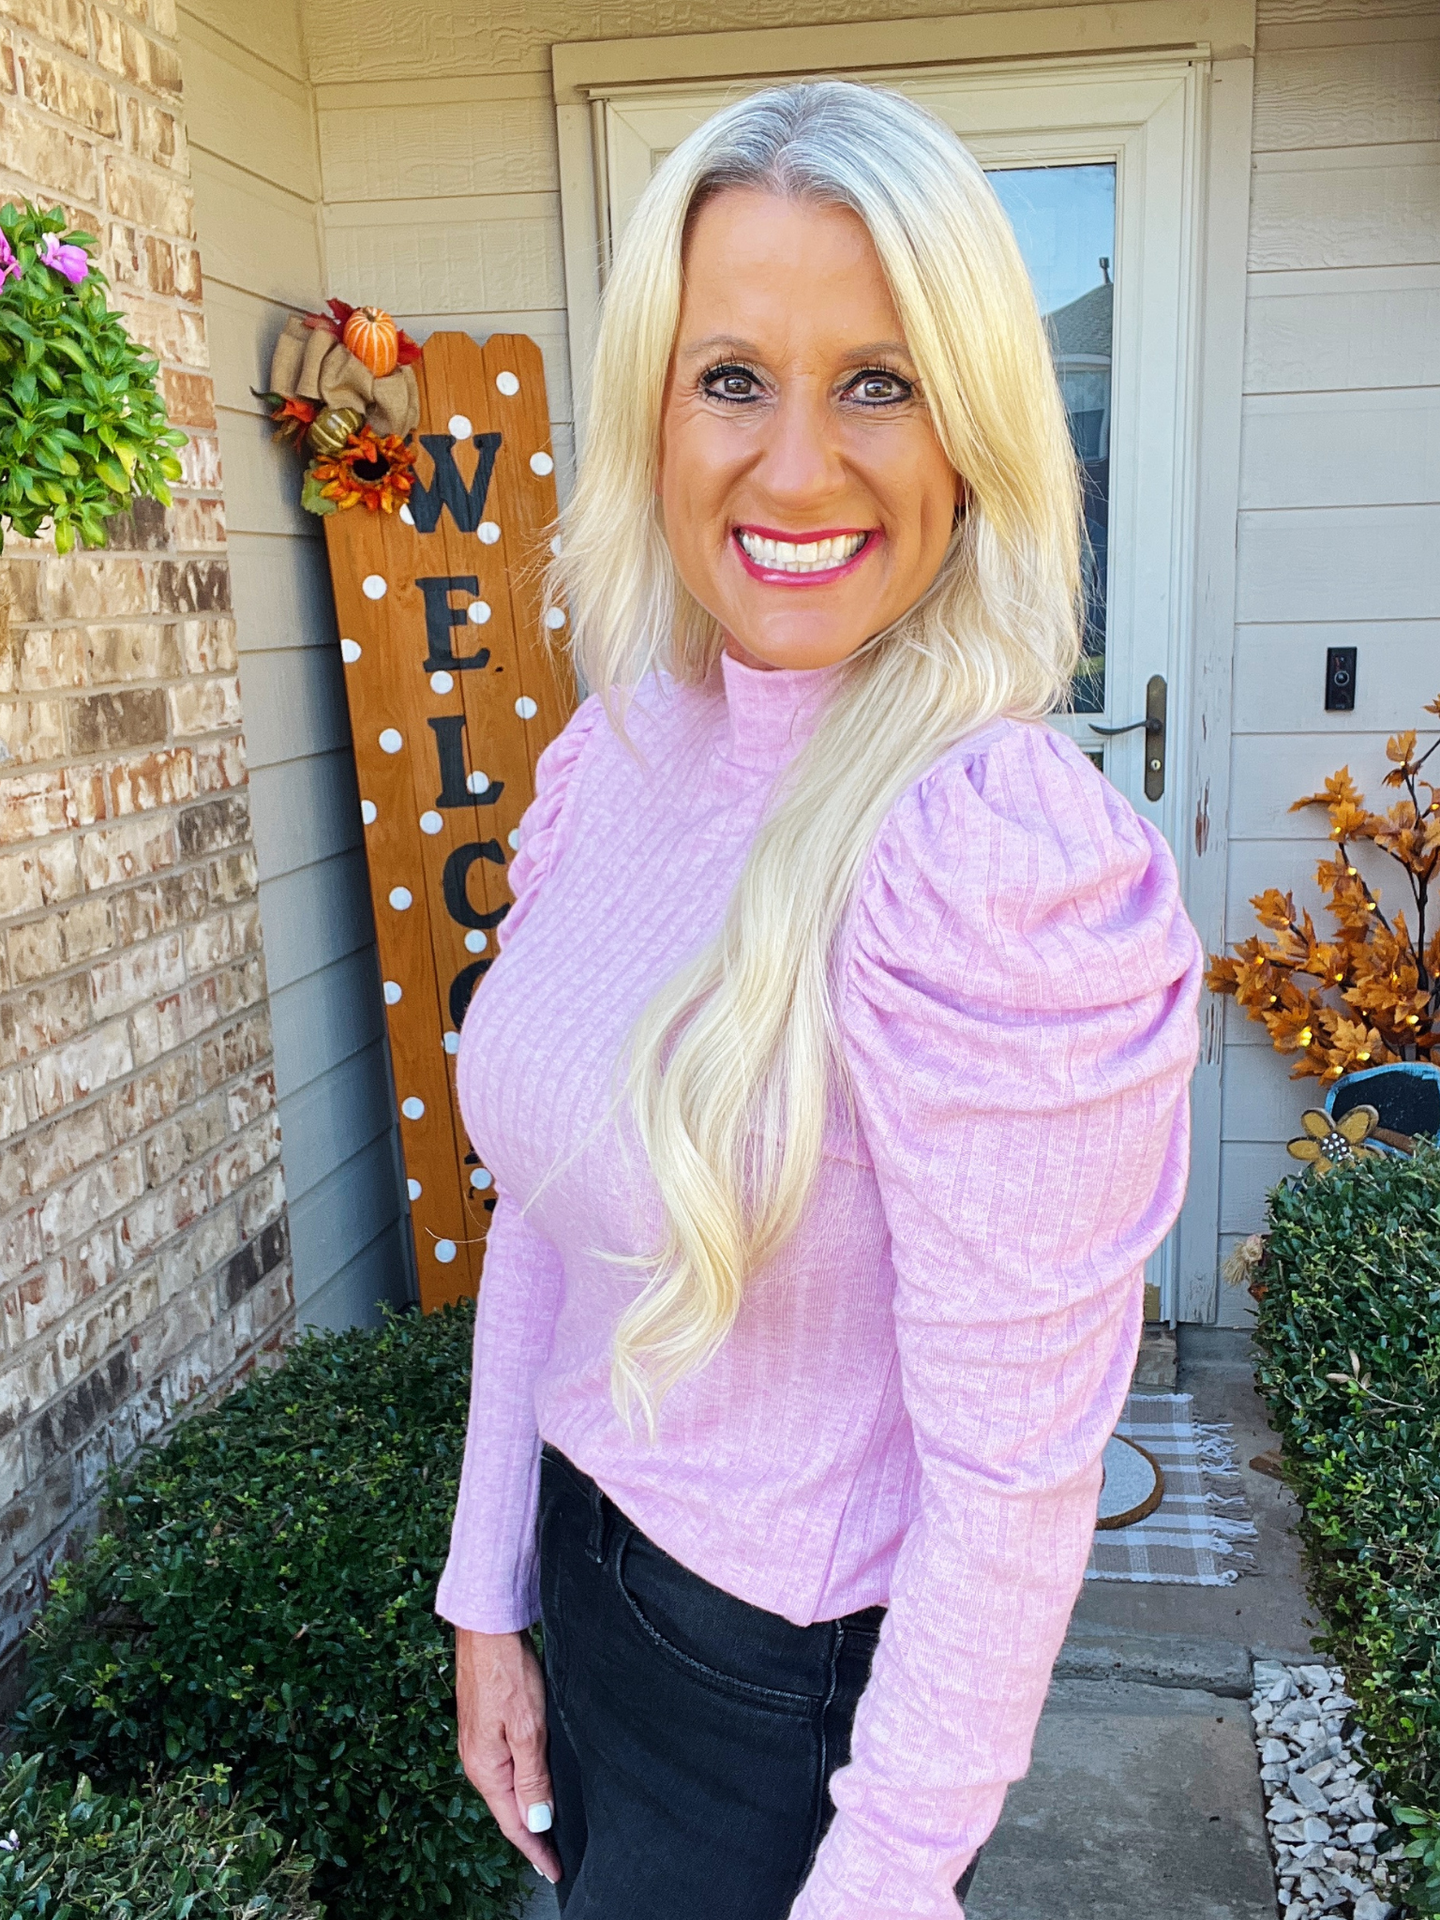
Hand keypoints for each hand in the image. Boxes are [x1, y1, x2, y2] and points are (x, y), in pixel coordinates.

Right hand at [455, 1627, 561, 1884]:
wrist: (487, 1630)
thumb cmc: (507, 1673)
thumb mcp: (528, 1728)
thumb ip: (532, 1776)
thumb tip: (538, 1820)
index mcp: (486, 1768)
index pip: (514, 1823)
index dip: (536, 1850)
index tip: (555, 1871)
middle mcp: (478, 1761)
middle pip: (507, 1810)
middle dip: (531, 1835)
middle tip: (555, 1858)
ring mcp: (478, 1744)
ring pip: (506, 1789)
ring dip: (526, 1810)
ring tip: (547, 1830)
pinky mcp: (484, 1728)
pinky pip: (504, 1769)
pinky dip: (520, 1785)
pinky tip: (532, 1785)